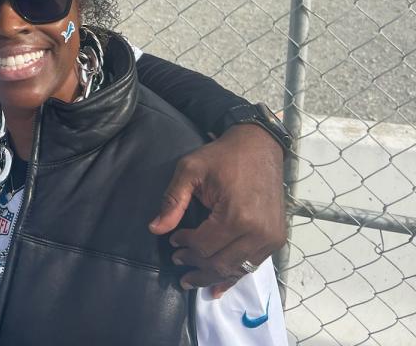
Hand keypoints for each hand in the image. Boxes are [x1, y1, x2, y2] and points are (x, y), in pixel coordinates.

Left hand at [148, 124, 285, 295]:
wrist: (260, 146)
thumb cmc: (223, 156)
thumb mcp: (190, 170)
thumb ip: (173, 201)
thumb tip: (155, 229)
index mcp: (236, 216)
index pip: (204, 246)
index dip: (184, 247)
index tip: (172, 242)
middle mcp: (258, 232)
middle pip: (220, 263)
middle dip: (196, 267)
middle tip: (178, 263)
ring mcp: (271, 238)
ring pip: (236, 269)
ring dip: (212, 276)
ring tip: (192, 279)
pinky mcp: (277, 238)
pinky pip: (253, 265)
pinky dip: (234, 275)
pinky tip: (218, 286)